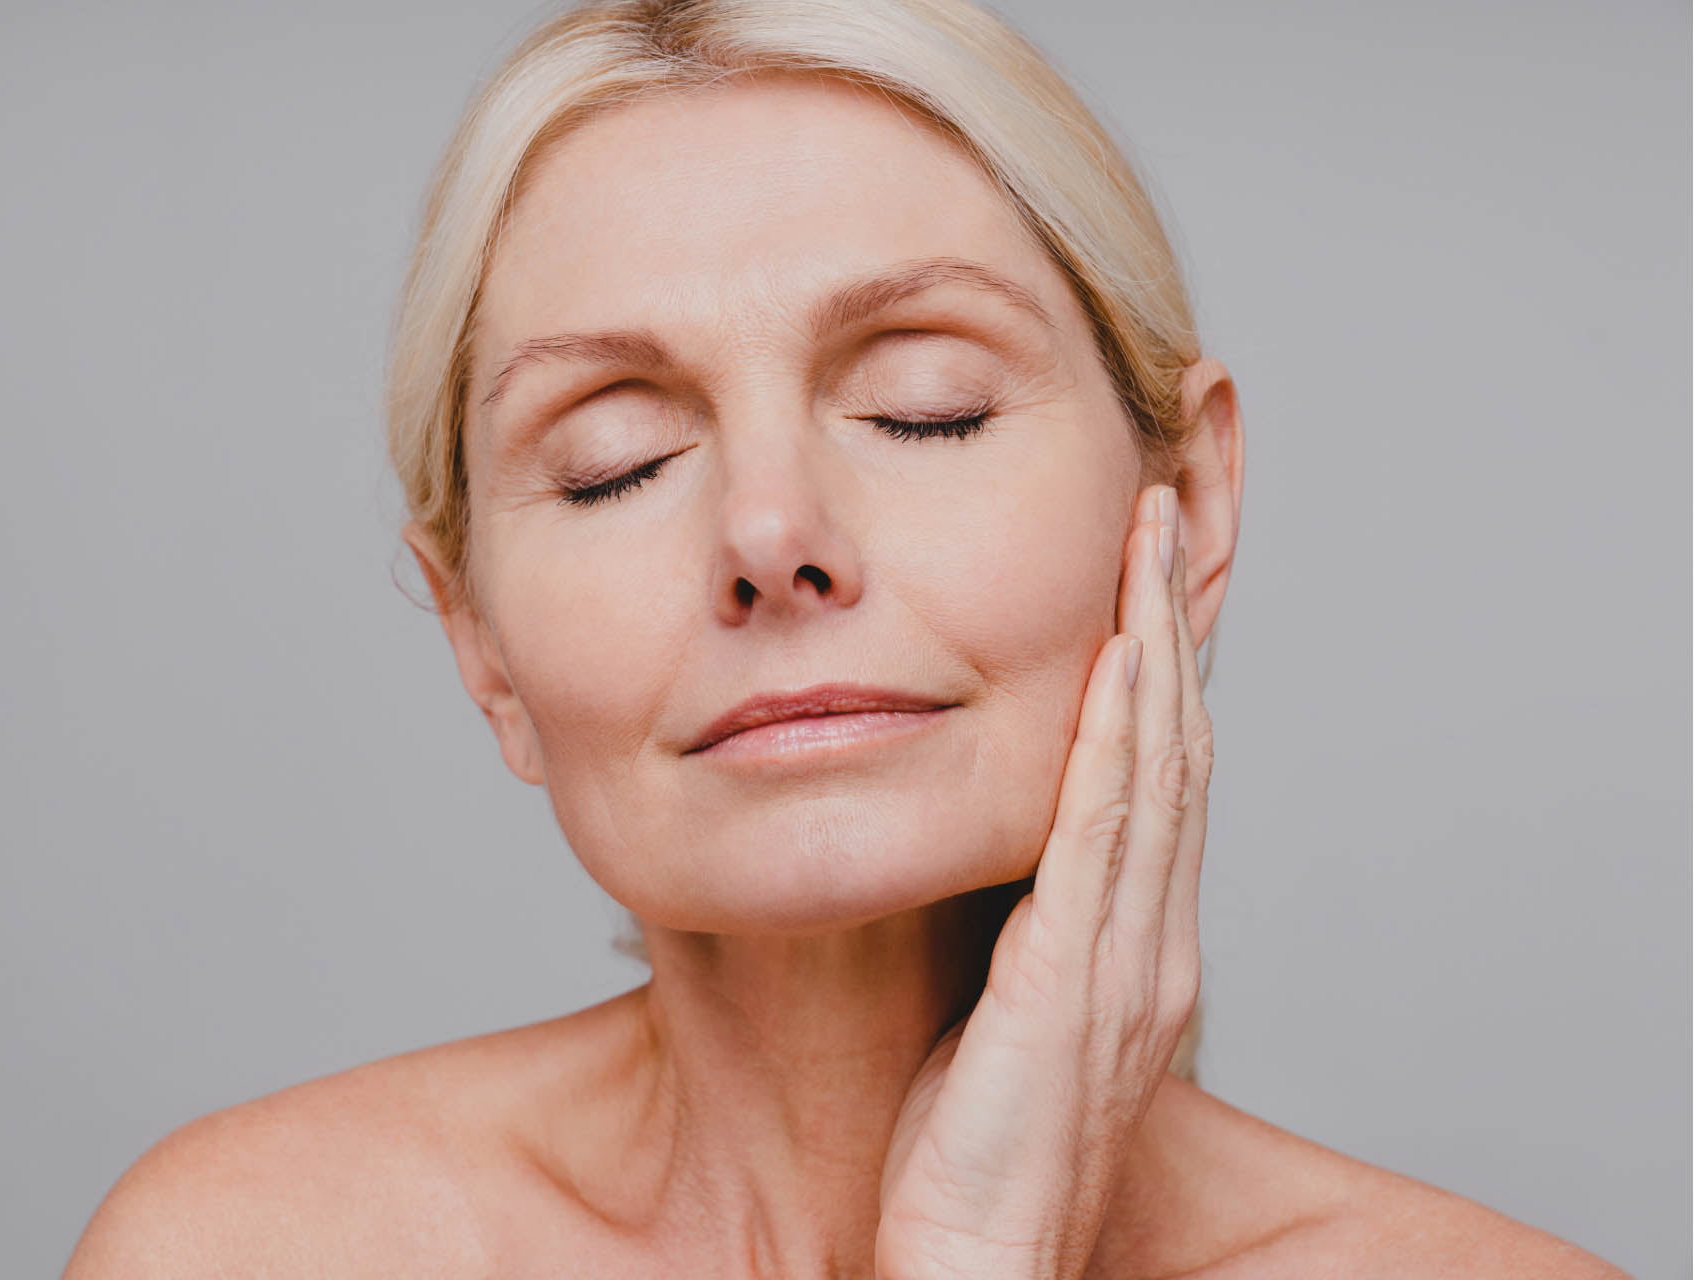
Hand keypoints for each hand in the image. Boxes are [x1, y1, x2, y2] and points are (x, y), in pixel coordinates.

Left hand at [875, 483, 1212, 1279]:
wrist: (979, 1271)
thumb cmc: (971, 1162)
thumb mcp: (999, 1021)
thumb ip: (1012, 938)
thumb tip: (985, 862)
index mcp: (1130, 947)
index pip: (1154, 776)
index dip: (1154, 667)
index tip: (1138, 572)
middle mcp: (1149, 941)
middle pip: (1173, 746)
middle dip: (1166, 620)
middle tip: (1160, 511)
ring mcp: (1126, 961)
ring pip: (1154, 768)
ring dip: (1151, 644)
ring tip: (1145, 539)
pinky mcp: (1077, 985)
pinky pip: (1102, 837)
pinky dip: (1116, 741)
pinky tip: (1113, 664)